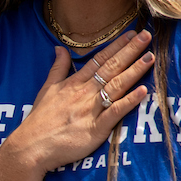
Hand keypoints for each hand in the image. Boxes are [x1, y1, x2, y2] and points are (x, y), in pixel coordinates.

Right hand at [4, 30, 153, 172]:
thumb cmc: (39, 121)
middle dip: (130, 51)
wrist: (31, 146)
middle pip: (111, 68)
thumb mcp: (46, 89)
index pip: (99, 60)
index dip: (116, 46)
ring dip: (134, 71)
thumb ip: (57, 68)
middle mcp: (84, 93)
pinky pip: (114, 113)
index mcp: (74, 83)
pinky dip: (129, 101)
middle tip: (147, 36)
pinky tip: (143, 91)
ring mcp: (90, 110)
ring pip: (116, 86)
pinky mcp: (95, 130)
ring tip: (150, 57)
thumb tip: (59, 48)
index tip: (131, 34)